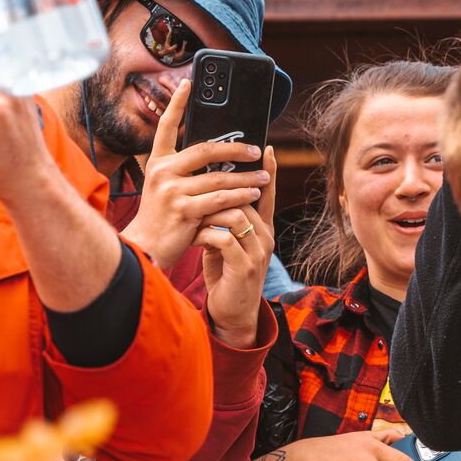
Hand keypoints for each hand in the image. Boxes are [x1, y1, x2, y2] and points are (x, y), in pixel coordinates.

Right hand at [126, 81, 268, 271]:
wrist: (146, 247)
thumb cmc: (162, 217)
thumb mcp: (166, 188)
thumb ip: (184, 170)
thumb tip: (217, 155)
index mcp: (157, 162)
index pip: (166, 126)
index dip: (178, 103)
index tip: (189, 83)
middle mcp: (162, 172)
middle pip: (205, 150)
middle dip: (235, 149)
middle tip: (256, 150)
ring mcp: (172, 190)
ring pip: (218, 178)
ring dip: (246, 177)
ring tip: (264, 176)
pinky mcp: (184, 210)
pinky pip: (220, 199)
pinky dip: (240, 196)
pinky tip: (254, 194)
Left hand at [195, 149, 278, 348]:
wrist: (232, 314)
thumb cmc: (225, 273)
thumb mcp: (225, 241)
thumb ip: (223, 219)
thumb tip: (209, 189)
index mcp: (262, 229)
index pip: (267, 193)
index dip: (268, 171)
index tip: (265, 147)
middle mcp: (266, 237)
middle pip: (248, 199)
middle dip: (222, 189)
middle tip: (200, 179)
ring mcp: (258, 252)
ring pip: (236, 216)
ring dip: (210, 212)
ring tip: (192, 216)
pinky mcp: (245, 267)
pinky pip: (224, 239)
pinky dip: (206, 235)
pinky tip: (194, 239)